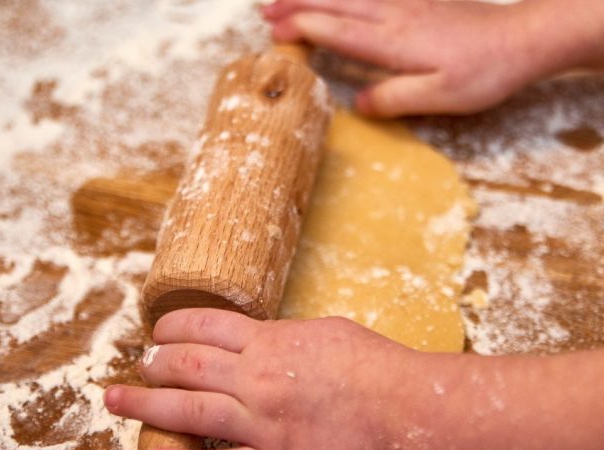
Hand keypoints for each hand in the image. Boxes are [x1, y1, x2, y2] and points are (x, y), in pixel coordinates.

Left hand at [104, 308, 411, 449]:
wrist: (408, 410)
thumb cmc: (374, 364)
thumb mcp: (323, 329)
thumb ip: (280, 334)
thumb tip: (252, 335)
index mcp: (270, 342)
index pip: (203, 327)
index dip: (171, 328)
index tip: (157, 333)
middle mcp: (257, 380)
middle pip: (187, 366)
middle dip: (153, 364)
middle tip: (138, 366)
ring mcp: (263, 424)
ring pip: (189, 412)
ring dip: (145, 405)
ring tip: (114, 400)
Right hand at [261, 0, 590, 116]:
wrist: (522, 38)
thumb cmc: (483, 72)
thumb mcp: (440, 97)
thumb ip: (394, 98)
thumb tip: (356, 104)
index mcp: (394, 41)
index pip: (339, 30)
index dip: (304, 28)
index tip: (276, 33)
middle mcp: (394, 14)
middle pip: (335, 4)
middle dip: (296, 5)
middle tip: (264, 12)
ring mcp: (404, 1)